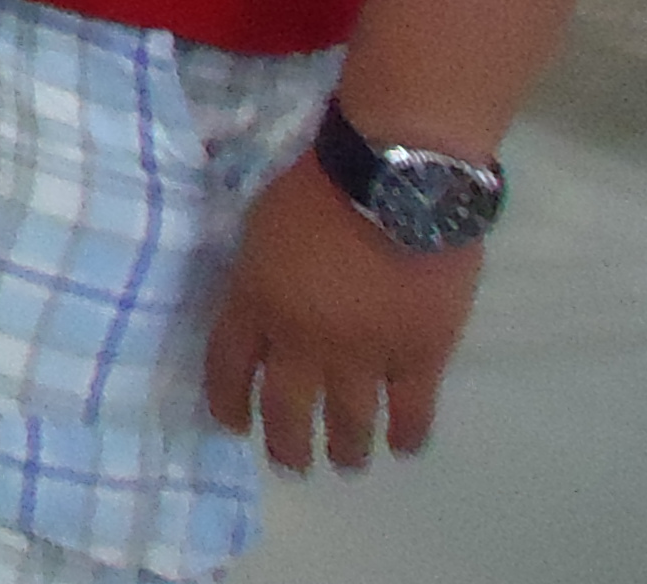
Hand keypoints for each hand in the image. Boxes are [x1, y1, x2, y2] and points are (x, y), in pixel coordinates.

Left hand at [203, 151, 486, 470]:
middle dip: (284, 443)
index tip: (231, 423)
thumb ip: (257, 270)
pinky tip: (401, 448)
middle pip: (284, 407)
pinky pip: (412, 412)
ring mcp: (362, 354)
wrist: (394, 181)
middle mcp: (302, 340)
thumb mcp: (259, 223)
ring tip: (345, 464)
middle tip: (290, 464)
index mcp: (255, 300)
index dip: (226, 399)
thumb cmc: (317, 184)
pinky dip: (406, 435)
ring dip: (345, 449)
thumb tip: (259, 297)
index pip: (227, 364)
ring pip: (348, 421)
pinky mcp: (420, 355)